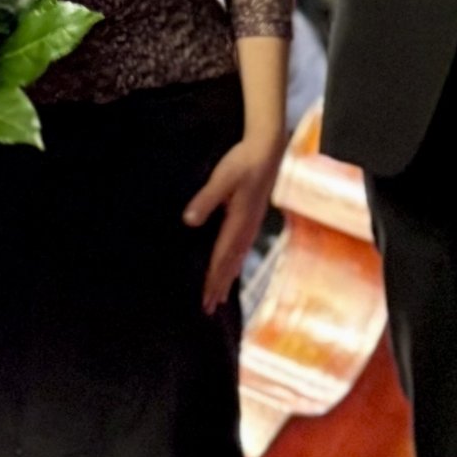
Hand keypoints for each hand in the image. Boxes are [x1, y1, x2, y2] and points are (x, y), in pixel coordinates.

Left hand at [183, 125, 285, 311]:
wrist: (268, 148)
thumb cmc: (243, 161)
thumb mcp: (222, 178)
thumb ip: (206, 199)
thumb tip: (189, 220)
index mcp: (238, 222)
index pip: (222, 257)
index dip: (213, 278)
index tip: (205, 299)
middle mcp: (246, 227)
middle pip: (231, 263)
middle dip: (219, 285)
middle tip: (209, 308)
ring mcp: (251, 223)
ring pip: (238, 258)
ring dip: (227, 278)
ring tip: (219, 296)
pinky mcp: (252, 217)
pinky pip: (242, 248)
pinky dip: (235, 263)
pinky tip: (233, 267)